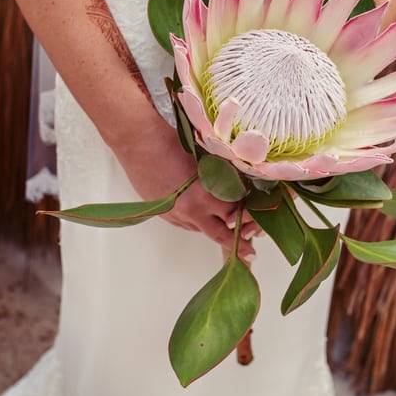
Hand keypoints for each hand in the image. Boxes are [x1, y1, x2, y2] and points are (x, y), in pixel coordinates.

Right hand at [113, 119, 258, 258]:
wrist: (138, 142)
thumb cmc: (171, 142)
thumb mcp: (207, 159)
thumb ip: (224, 177)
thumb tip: (240, 186)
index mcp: (206, 195)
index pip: (235, 215)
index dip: (248, 220)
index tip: (257, 228)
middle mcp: (191, 210)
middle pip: (220, 234)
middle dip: (237, 244)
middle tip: (250, 254)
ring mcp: (174, 214)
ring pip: (201, 229)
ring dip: (213, 228)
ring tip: (225, 228)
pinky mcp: (162, 213)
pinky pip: (185, 224)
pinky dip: (196, 221)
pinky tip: (200, 212)